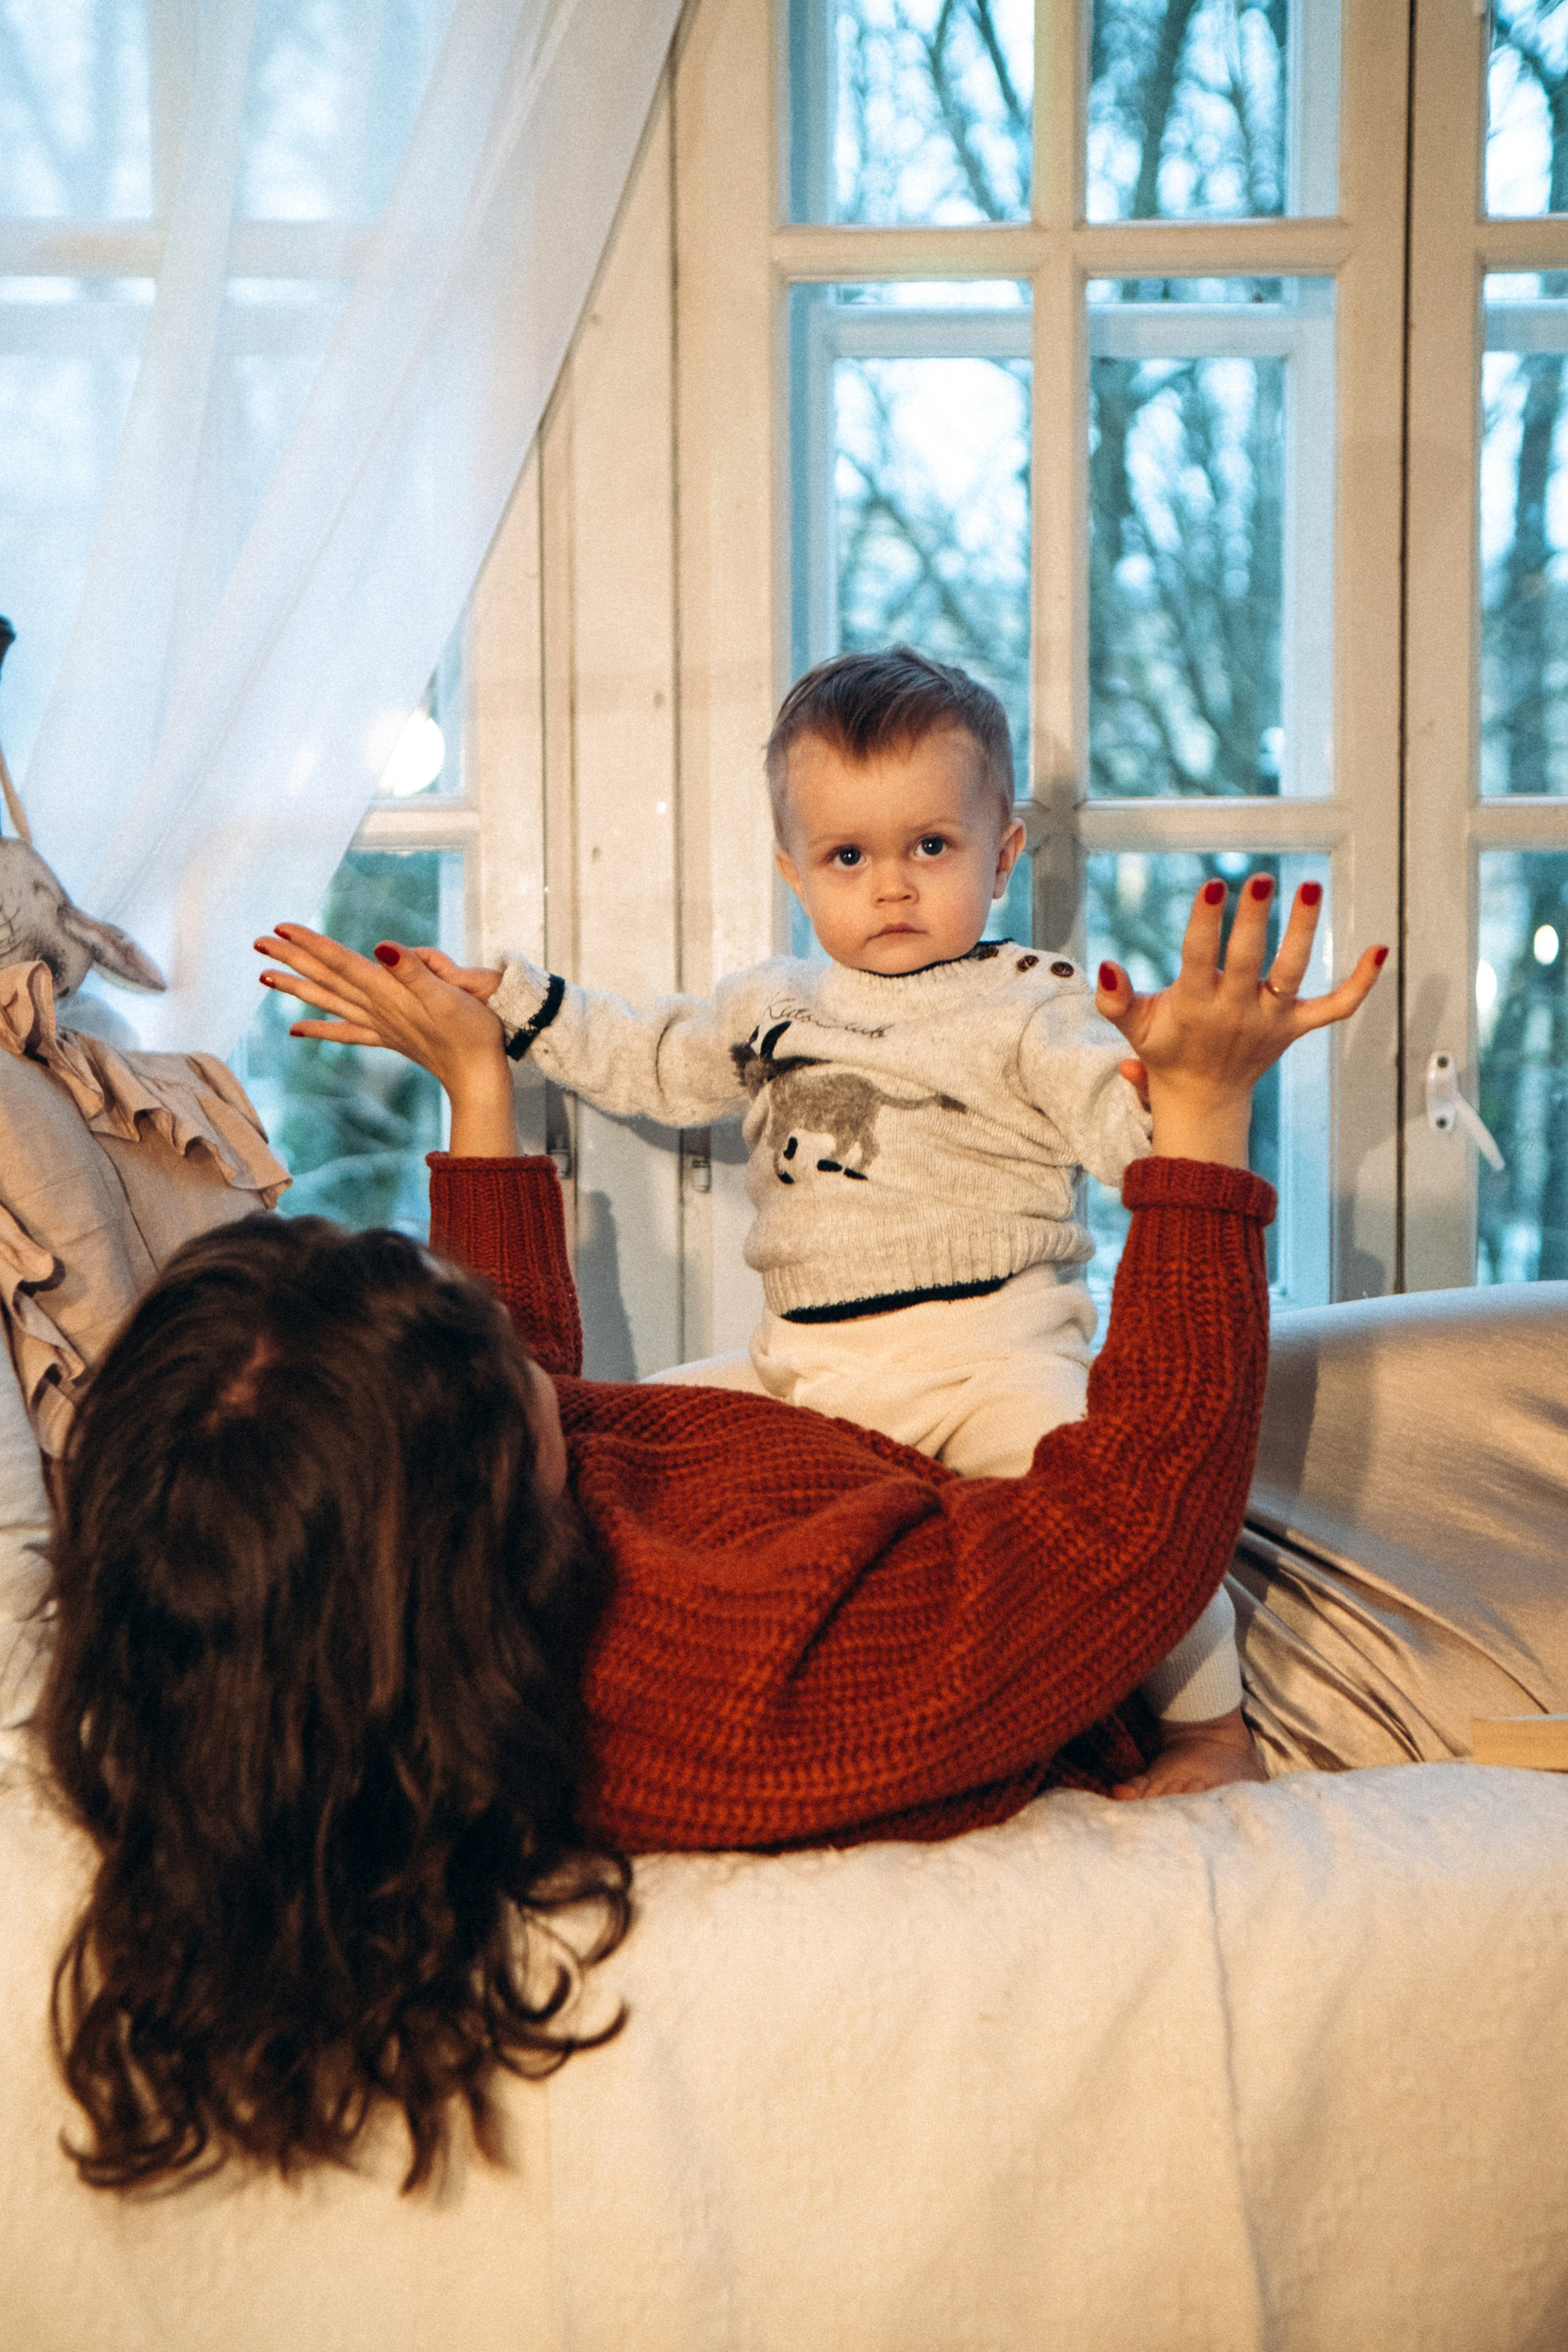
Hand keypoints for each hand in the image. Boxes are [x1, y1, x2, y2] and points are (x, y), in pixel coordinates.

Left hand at [255, 923, 515, 1157]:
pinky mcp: (389, 1038)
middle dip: (293, 959)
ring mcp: (380, 1025)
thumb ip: (414, 970)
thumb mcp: (448, 994)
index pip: (343, 963)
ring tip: (265, 977)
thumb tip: (382, 946)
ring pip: (330, 1002)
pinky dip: (321, 1029)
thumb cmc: (472, 1031)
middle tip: (259, 943)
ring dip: (297, 988)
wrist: (479, 1075)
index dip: (313, 944)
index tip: (282, 928)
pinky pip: (346, 1031)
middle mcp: (378, 1008)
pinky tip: (297, 1030)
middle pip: (327, 979)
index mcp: (389, 993)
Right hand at [1094, 876, 1386, 1169]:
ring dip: (1303, 930)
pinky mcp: (1297, 1027)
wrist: (1203, 1098)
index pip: (1200, 959)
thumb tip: (1105, 967)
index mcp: (1195, 1006)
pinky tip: (1381, 948)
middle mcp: (1236, 1012)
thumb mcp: (1135, 1027)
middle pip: (1249, 961)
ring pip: (1292, 973)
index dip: (1205, 924)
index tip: (1213, 888)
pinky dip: (1361, 983)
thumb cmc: (1166, 1050)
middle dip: (1255, 921)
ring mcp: (1271, 1020)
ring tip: (1311, 886)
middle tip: (1262, 881)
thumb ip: (1115, 1000)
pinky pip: (1336, 1007)